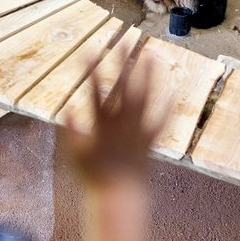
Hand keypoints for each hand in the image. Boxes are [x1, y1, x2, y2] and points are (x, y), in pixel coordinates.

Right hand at [62, 54, 170, 185]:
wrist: (117, 199)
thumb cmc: (91, 177)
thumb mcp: (74, 156)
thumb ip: (70, 133)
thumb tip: (66, 110)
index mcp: (100, 126)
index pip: (94, 91)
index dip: (91, 69)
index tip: (88, 50)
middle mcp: (121, 126)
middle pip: (124, 88)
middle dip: (124, 64)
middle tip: (125, 41)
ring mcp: (138, 132)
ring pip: (145, 99)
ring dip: (148, 76)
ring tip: (151, 54)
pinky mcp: (150, 141)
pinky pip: (161, 121)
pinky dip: (168, 106)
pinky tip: (173, 89)